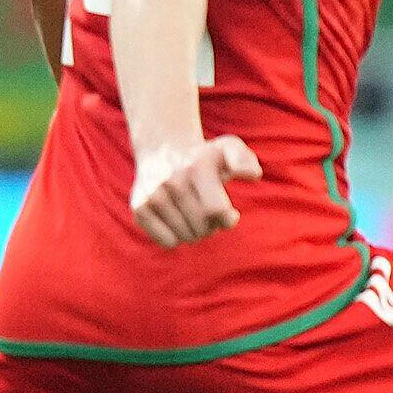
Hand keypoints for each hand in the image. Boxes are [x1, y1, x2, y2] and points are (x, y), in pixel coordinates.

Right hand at [129, 135, 261, 246]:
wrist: (163, 151)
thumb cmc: (205, 158)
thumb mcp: (229, 150)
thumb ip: (245, 161)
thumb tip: (252, 175)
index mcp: (197, 167)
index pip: (216, 211)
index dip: (228, 219)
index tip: (230, 214)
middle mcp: (172, 181)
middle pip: (202, 228)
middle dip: (212, 226)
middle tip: (208, 212)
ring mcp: (153, 195)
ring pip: (185, 237)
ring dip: (195, 232)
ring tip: (192, 213)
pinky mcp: (139, 208)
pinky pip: (167, 242)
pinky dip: (176, 237)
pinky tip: (176, 220)